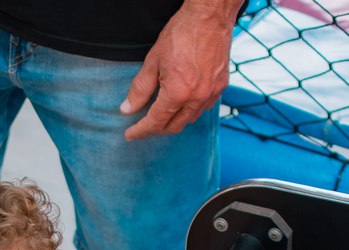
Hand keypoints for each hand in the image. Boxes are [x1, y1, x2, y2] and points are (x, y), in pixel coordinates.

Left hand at [121, 0, 238, 139]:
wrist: (209, 16)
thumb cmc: (181, 34)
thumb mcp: (153, 61)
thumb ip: (140, 89)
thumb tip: (127, 109)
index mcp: (178, 93)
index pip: (155, 122)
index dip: (140, 131)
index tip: (130, 134)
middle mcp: (197, 97)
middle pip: (174, 127)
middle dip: (156, 130)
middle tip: (143, 126)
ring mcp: (211, 93)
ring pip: (190, 119)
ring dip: (174, 121)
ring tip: (161, 114)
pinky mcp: (221, 86)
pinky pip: (204, 107)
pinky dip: (190, 110)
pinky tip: (182, 102)